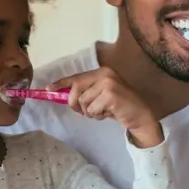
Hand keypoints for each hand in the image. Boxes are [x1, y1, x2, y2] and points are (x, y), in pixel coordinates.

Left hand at [48, 67, 162, 147]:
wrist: (140, 115)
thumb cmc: (119, 107)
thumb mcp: (101, 96)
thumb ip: (86, 93)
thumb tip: (64, 96)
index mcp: (101, 72)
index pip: (77, 77)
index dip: (61, 83)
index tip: (48, 89)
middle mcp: (104, 74)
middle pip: (76, 89)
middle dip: (75, 104)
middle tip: (83, 112)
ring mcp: (108, 84)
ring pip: (83, 102)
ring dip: (90, 112)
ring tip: (103, 111)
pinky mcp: (111, 95)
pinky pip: (92, 110)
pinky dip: (98, 116)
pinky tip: (109, 114)